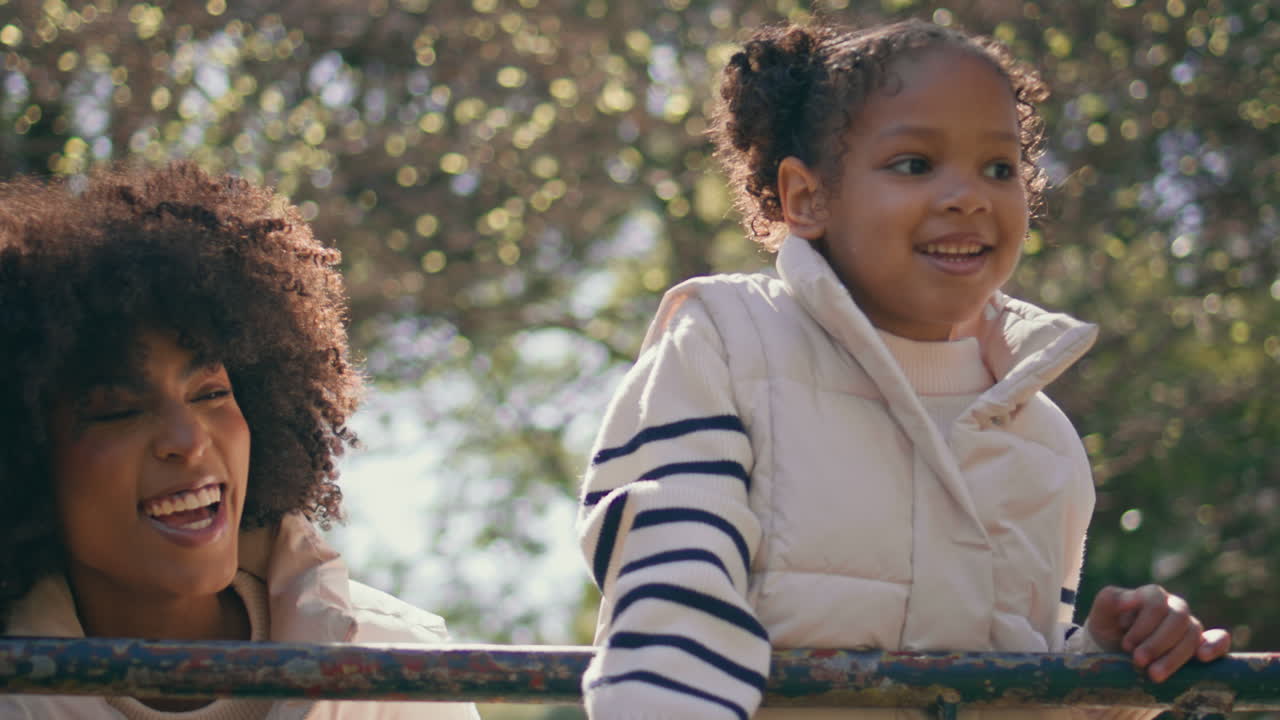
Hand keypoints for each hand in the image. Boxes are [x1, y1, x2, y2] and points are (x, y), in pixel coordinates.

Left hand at [1084, 585, 1230, 682]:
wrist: (1114, 657)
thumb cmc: (1107, 632)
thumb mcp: (1101, 616)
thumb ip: (1109, 601)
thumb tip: (1130, 597)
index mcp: (1150, 595)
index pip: (1156, 604)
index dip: (1143, 626)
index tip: (1126, 646)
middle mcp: (1172, 607)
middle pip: (1177, 619)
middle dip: (1158, 643)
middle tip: (1138, 662)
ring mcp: (1187, 625)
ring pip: (1192, 634)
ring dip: (1174, 656)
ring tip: (1154, 675)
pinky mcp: (1199, 645)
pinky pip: (1218, 639)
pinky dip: (1216, 646)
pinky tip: (1204, 657)